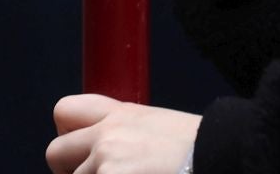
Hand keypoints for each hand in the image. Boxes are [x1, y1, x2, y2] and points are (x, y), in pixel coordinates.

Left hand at [47, 95, 199, 173]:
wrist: (224, 159)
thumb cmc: (201, 151)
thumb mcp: (162, 127)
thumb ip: (127, 133)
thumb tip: (106, 151)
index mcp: (122, 116)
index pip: (65, 111)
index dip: (68, 134)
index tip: (80, 152)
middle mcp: (107, 139)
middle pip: (55, 153)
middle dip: (71, 171)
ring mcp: (106, 169)